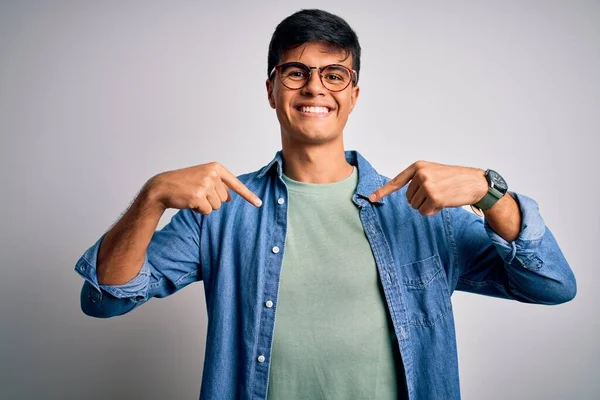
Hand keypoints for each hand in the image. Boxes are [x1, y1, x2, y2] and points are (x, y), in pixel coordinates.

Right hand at [147, 162, 261, 214]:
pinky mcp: (198, 196)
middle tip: (197, 193)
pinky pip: (207, 211)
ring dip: (205, 206)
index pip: (235, 184)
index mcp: (215, 168)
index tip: (259, 204)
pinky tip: (189, 202)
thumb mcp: (203, 178)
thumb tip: (230, 198)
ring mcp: (205, 184)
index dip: (248, 195)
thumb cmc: (183, 183)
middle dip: (212, 200)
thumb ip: (218, 185)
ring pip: (216, 206)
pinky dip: (199, 210)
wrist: (162, 187)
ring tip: (192, 196)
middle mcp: (212, 174)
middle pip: (225, 199)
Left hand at [368, 160, 487, 215]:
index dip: (382, 191)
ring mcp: (427, 185)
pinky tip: (444, 203)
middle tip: (436, 193)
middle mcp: (421, 174)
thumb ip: (418, 180)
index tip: (370, 198)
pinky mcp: (434, 197)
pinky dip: (433, 211)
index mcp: (418, 166)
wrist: (474, 182)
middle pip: (408, 198)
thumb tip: (408, 196)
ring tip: (441, 196)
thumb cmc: (454, 179)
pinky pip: (424, 212)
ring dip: (427, 206)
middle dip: (420, 200)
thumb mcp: (433, 172)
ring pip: (415, 206)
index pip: (397, 181)